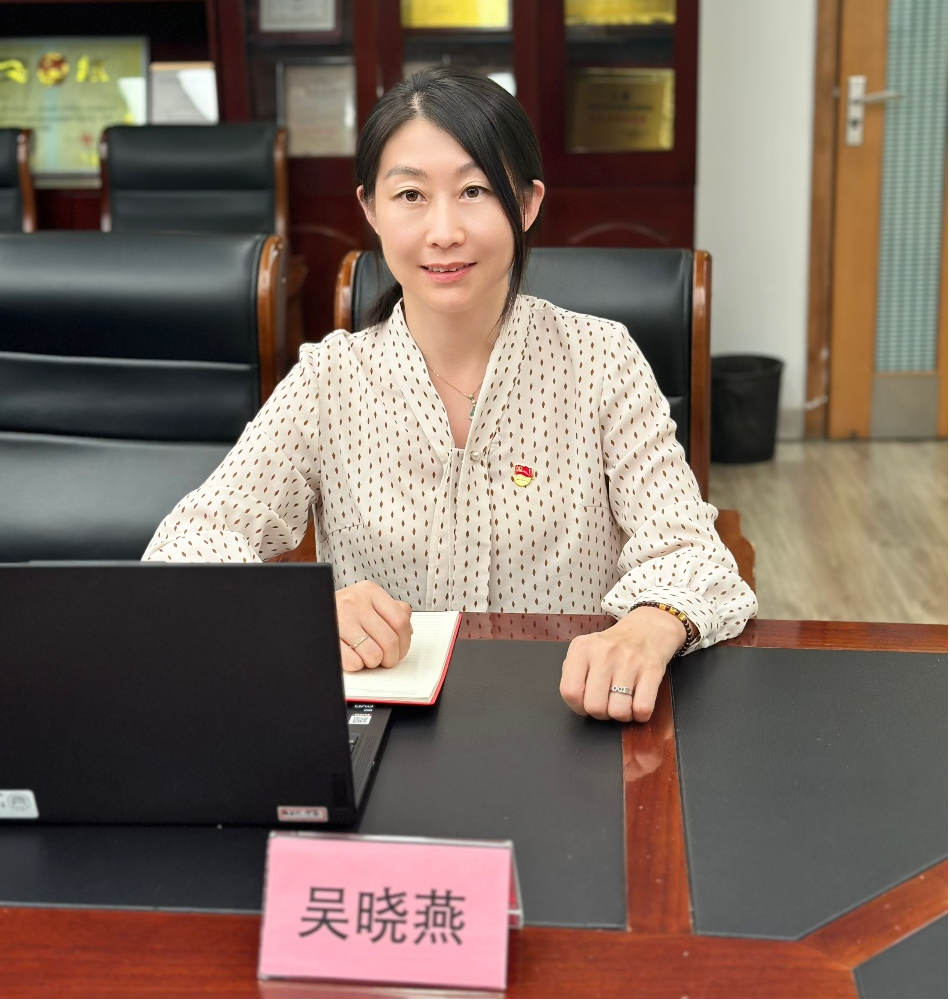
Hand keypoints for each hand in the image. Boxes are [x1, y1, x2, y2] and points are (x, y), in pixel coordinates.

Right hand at [336, 580, 412, 672]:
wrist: (315, 610)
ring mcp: (340, 619)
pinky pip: (353, 662)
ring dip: (374, 662)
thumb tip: (407, 630)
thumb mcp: (369, 601)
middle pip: (389, 640)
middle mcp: (355, 602)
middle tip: (386, 660)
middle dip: (391, 657)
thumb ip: (391, 611)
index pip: (400, 621)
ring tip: (368, 657)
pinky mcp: (329, 636)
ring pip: (373, 654)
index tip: (400, 651)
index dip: (405, 642)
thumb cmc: (345, 609)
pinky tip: (355, 658)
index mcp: (370, 591)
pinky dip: (357, 665)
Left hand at [559, 606, 687, 722]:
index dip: (578, 706)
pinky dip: (640, 714)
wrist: (647, 629)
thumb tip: (575, 700)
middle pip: (594, 706)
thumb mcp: (585, 650)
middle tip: (607, 703)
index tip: (586, 703)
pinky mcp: (651, 670)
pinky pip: (642, 708)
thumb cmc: (613, 647)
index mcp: (582, 649)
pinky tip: (638, 703)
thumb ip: (573, 672)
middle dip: (601, 714)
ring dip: (621, 715)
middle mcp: (604, 653)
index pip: (569, 692)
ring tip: (623, 703)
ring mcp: (629, 661)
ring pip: (618, 711)